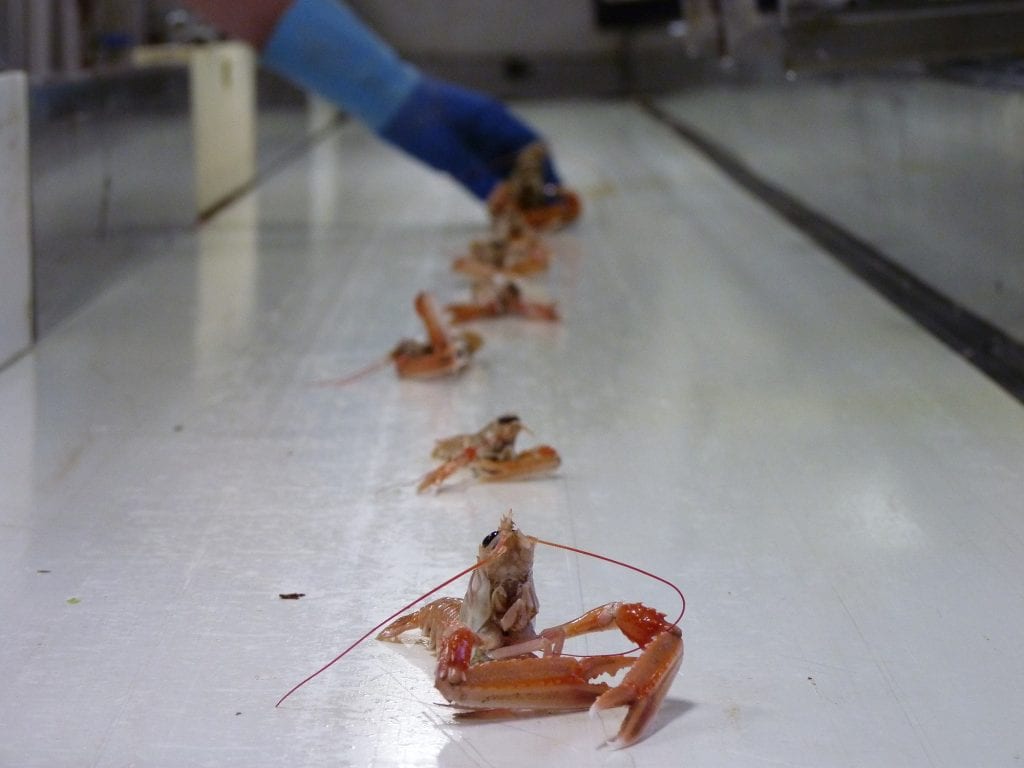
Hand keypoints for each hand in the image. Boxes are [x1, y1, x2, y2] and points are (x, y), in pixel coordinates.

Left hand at [378, 76, 559, 200]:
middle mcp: (491, 128)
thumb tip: (505, 204)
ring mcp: (476, 137)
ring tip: (519, 217)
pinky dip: (493, 187)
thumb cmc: (418, 120)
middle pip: (522, 159)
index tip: (553, 198)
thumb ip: (478, 178)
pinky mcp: (461, 148)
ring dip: (512, 189)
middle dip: (532, 187)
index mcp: (495, 120)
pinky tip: (496, 207)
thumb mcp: (449, 154)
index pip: (534, 147)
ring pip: (504, 167)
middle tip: (537, 216)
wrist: (386, 101)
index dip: (547, 173)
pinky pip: (485, 170)